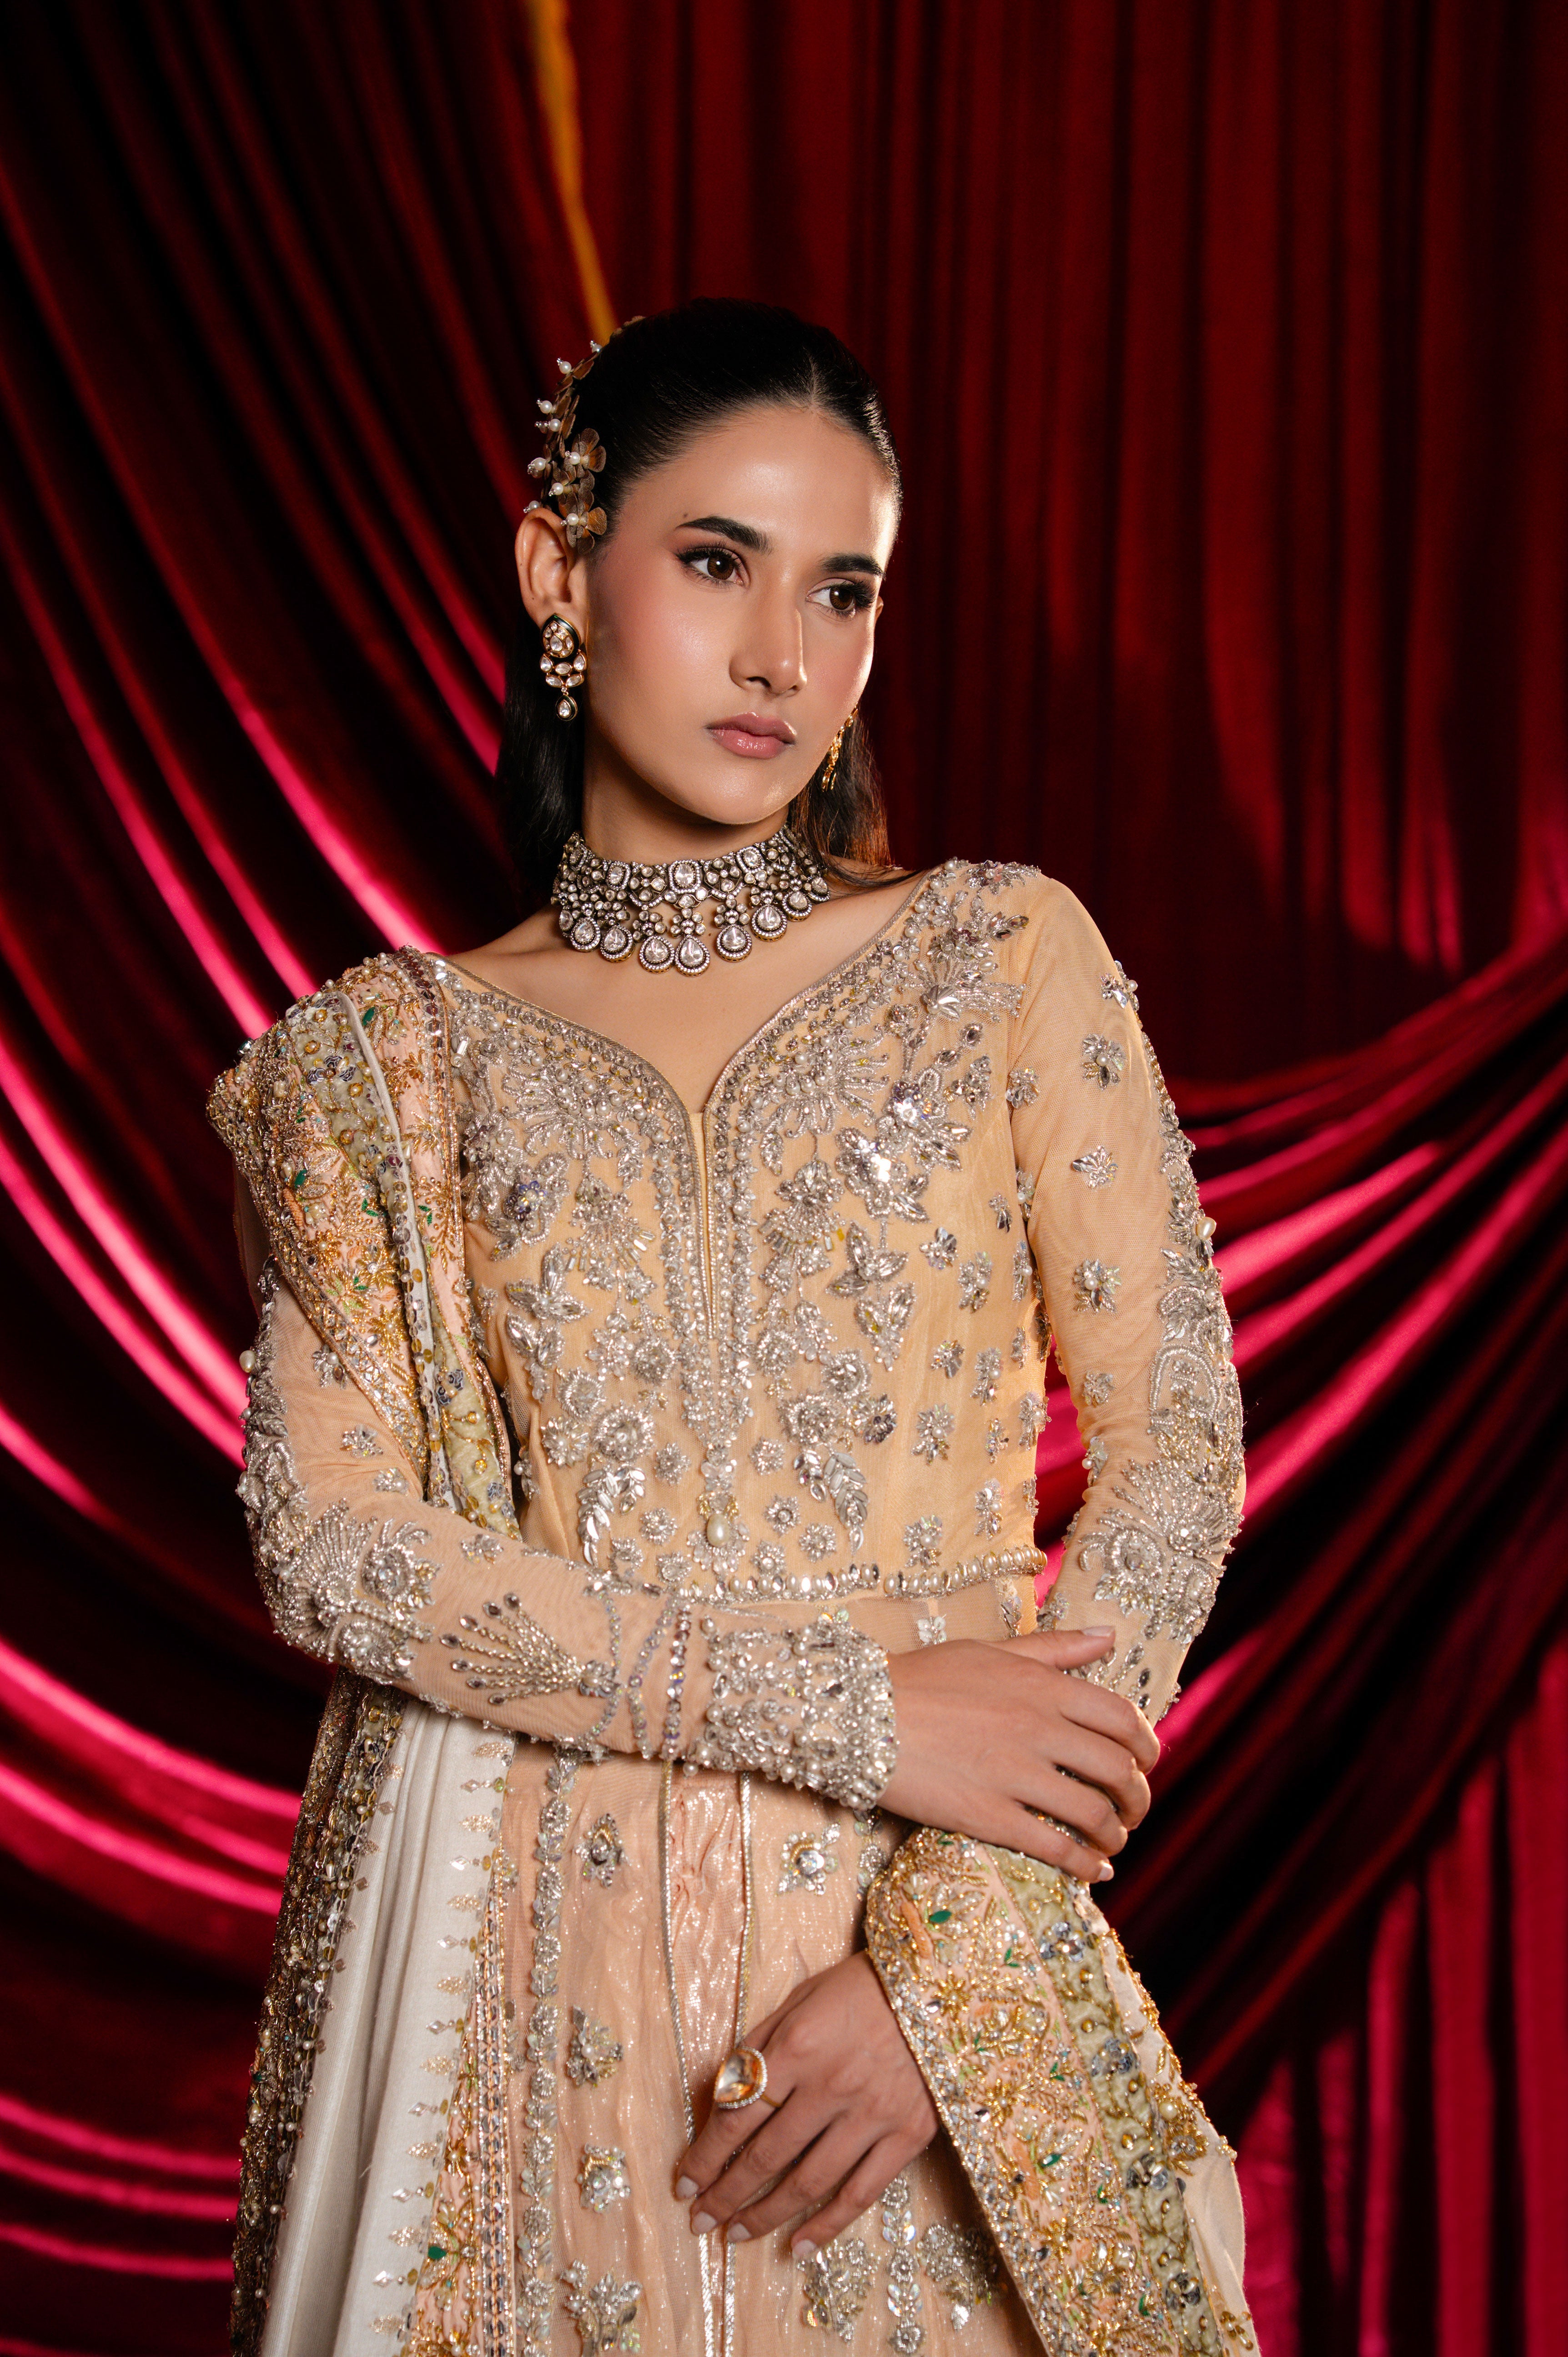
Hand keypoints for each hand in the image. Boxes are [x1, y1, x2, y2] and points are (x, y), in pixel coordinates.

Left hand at [675, 1952, 936, 2256]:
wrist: (937, 1986)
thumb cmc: (859, 1989)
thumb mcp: (799, 1999)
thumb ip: (758, 2046)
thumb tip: (721, 2097)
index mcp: (797, 2047)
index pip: (736, 2116)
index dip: (704, 2156)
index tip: (685, 2184)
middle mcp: (831, 2085)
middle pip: (766, 2156)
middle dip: (726, 2194)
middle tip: (701, 2220)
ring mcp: (872, 2114)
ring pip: (807, 2182)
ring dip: (765, 2215)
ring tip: (737, 2234)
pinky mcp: (908, 2135)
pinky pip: (861, 2193)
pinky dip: (827, 2226)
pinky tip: (799, 2247)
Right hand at [881, 1625, 1159, 1880]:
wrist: (857, 1714)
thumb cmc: (922, 1679)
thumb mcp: (990, 1651)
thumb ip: (1054, 1648)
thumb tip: (1109, 1637)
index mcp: (1042, 1687)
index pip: (1123, 1719)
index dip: (1148, 1747)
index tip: (1146, 1763)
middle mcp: (1038, 1729)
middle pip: (1119, 1771)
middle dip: (1138, 1798)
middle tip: (1133, 1810)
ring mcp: (1015, 1774)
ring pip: (1094, 1814)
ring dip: (1116, 1836)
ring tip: (1112, 1843)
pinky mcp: (989, 1816)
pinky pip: (1055, 1848)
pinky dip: (1084, 1865)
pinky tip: (1091, 1872)